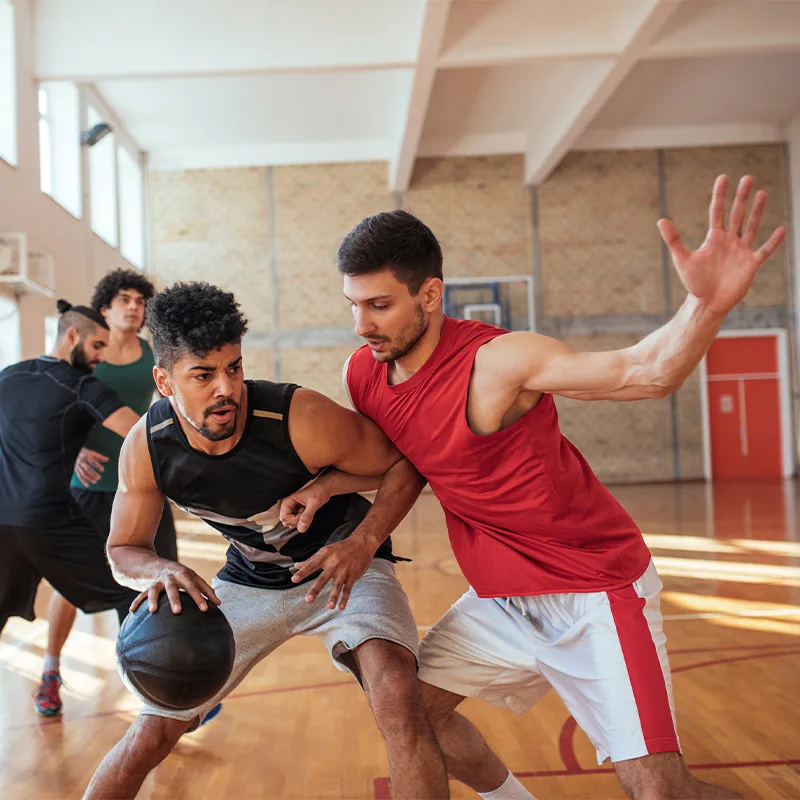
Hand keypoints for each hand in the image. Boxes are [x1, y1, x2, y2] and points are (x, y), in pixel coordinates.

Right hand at [74, 448, 108, 486]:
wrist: (74, 454)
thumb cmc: (85, 453)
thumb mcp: (92, 453)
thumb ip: (100, 457)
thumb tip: (107, 460)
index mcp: (86, 457)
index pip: (92, 462)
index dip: (97, 466)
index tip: (102, 470)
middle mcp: (82, 462)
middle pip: (87, 468)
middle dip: (93, 474)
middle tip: (99, 478)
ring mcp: (78, 466)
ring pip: (83, 473)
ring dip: (89, 478)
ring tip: (95, 482)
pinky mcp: (76, 470)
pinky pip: (79, 476)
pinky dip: (83, 481)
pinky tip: (87, 485)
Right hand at [129, 563, 219, 614]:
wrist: (156, 565)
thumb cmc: (181, 576)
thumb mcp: (192, 579)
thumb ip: (205, 590)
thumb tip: (219, 604)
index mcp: (185, 575)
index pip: (195, 586)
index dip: (201, 597)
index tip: (208, 609)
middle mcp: (171, 577)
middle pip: (174, 587)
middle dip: (176, 599)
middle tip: (178, 611)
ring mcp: (158, 581)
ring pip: (155, 590)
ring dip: (154, 600)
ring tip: (153, 611)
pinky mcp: (147, 586)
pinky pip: (140, 594)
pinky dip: (136, 602)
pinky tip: (132, 612)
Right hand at [280, 480, 330, 532]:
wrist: (324, 489)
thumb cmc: (318, 490)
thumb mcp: (314, 503)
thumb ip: (307, 516)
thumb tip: (301, 528)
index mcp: (288, 501)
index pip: (284, 518)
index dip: (294, 519)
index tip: (303, 513)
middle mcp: (289, 506)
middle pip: (287, 522)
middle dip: (297, 520)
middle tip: (305, 511)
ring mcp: (293, 510)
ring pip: (292, 524)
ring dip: (301, 521)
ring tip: (307, 511)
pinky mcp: (298, 513)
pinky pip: (298, 523)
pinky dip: (304, 521)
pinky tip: (308, 513)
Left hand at [291, 536, 373, 610]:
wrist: (362, 543)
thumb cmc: (341, 548)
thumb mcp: (325, 550)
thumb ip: (310, 560)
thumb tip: (295, 566)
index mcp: (325, 556)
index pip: (311, 565)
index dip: (303, 572)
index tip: (294, 579)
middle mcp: (334, 563)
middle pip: (323, 578)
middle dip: (316, 589)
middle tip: (308, 600)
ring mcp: (344, 570)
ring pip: (337, 585)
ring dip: (334, 596)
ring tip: (329, 607)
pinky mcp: (353, 575)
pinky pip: (348, 588)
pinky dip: (344, 598)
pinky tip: (340, 607)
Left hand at [657, 175, 785, 315]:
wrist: (707, 302)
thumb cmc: (694, 282)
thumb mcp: (683, 259)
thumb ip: (674, 240)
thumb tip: (661, 220)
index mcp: (713, 238)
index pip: (718, 211)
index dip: (720, 195)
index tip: (724, 177)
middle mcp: (729, 241)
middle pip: (737, 213)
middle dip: (742, 196)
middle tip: (748, 177)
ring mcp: (741, 251)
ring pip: (751, 226)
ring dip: (757, 210)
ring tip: (762, 193)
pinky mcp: (751, 264)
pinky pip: (764, 250)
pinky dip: (773, 241)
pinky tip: (781, 229)